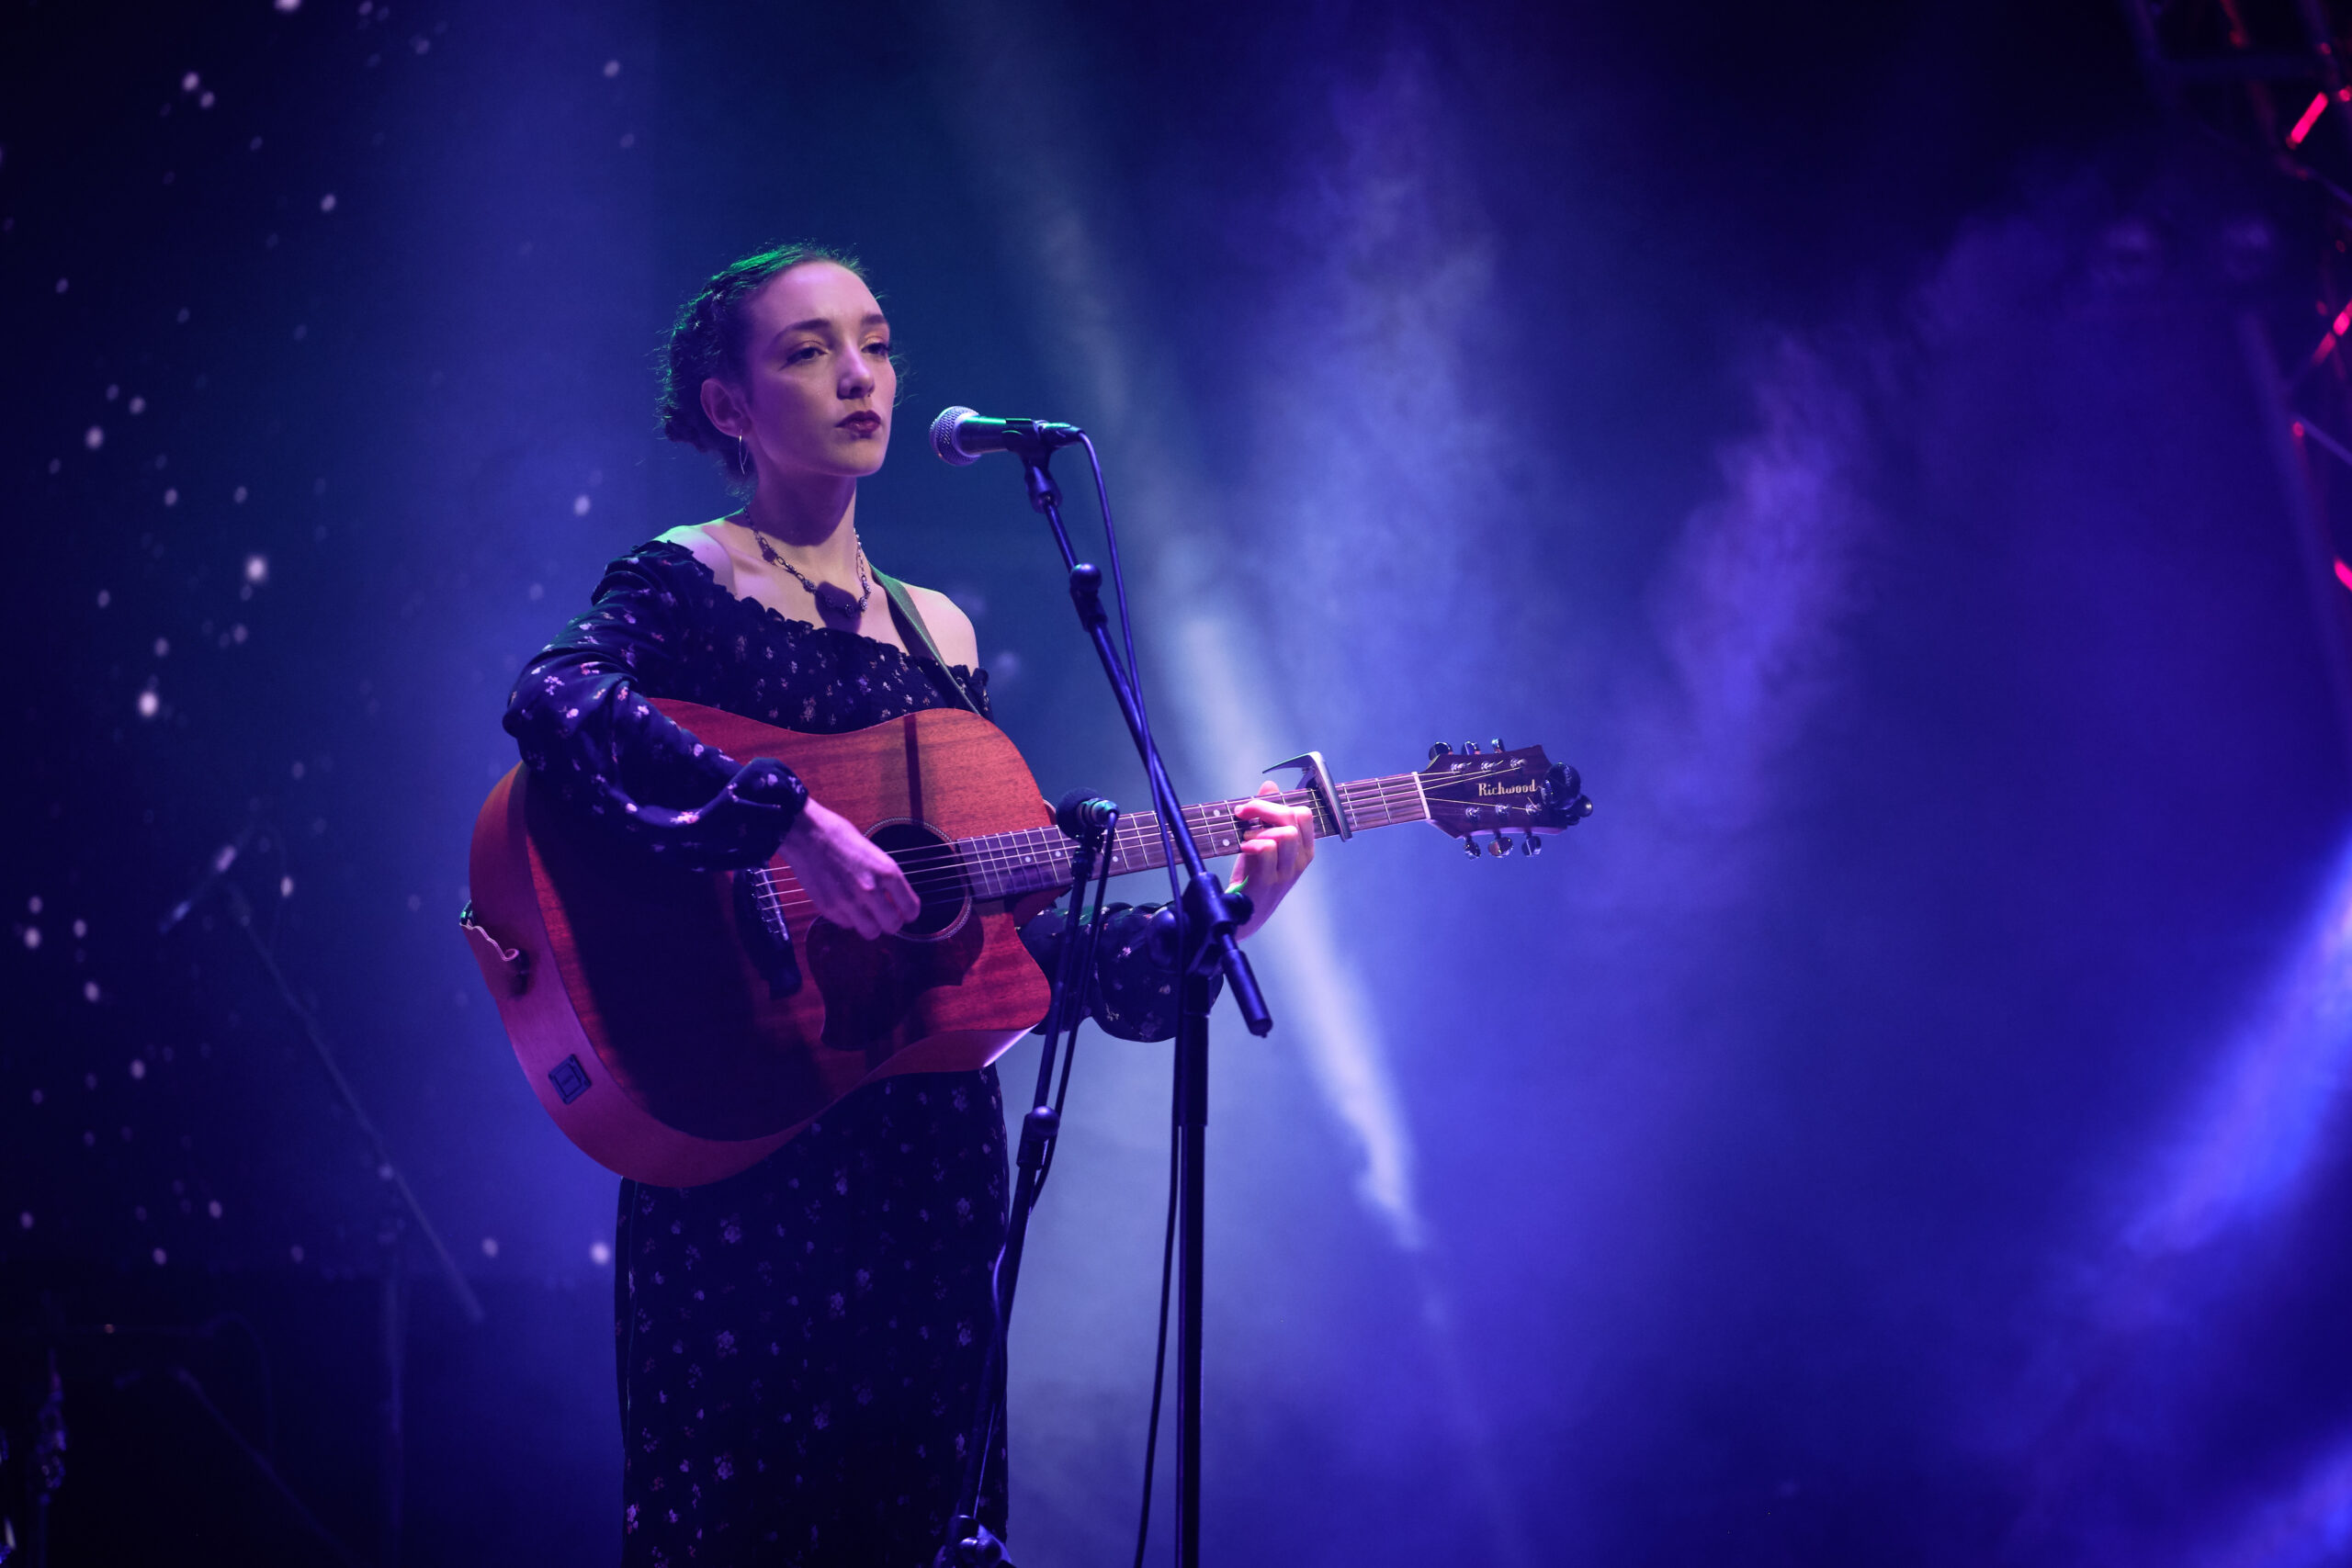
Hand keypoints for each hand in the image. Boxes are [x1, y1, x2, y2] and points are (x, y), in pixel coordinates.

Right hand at [776, 799, 919, 938]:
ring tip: (866, 915)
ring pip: (871, 932)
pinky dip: (848, 919)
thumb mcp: (874, 853)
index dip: (909, 913)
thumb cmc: (839, 836)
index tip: (905, 912)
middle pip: (893, 926)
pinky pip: (847, 924)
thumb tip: (894, 899)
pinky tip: (844, 904)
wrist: (806, 833)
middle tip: (886, 916)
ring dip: (871, 926)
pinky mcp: (829, 908)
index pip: (911, 908)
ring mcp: (849, 901)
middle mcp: (871, 889)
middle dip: (891, 923)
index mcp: (887, 871)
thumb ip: (884, 877)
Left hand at [1227, 782, 1315, 939]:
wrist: (1243, 915)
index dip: (1276, 803)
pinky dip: (1253, 843)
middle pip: (1294, 818)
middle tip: (1243, 813)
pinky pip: (1267, 850)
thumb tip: (1270, 786)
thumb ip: (1267, 816)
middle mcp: (1300, 861)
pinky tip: (1243, 849)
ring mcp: (1286, 873)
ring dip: (1260, 829)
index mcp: (1303, 850)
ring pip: (1286, 834)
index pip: (1305, 814)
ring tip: (1246, 838)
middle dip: (1264, 808)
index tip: (1253, 807)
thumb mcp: (1262, 842)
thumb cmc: (1254, 877)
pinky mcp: (1268, 882)